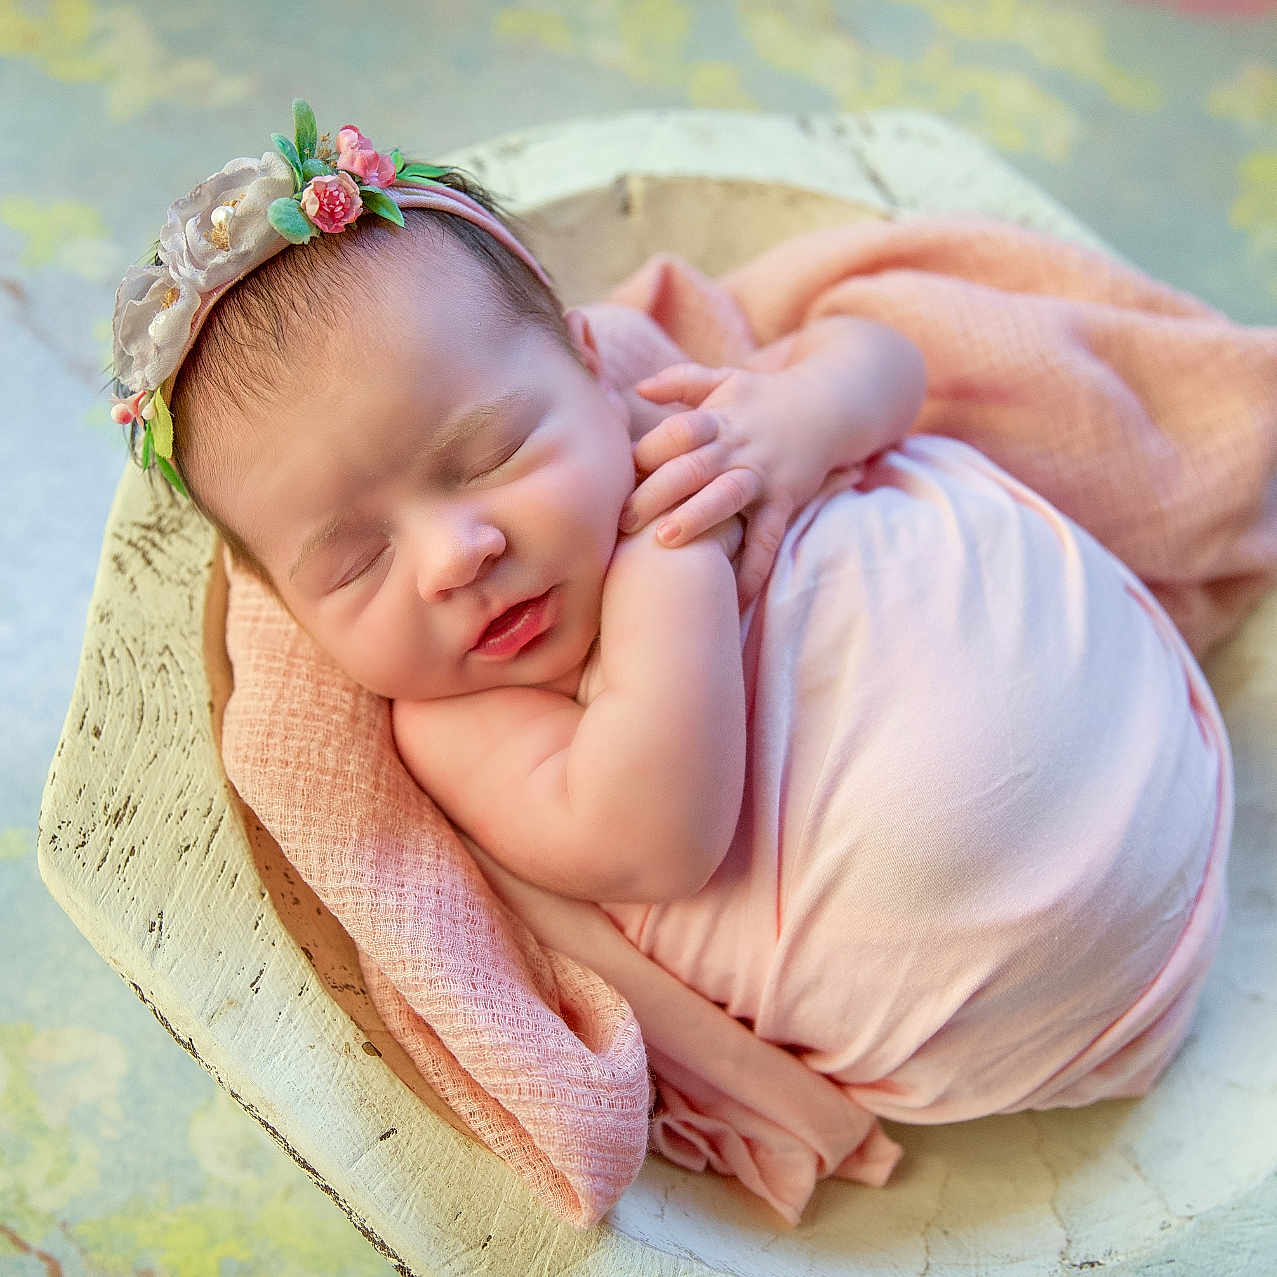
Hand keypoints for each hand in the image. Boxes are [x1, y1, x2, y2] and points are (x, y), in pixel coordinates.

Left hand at [620, 362, 838, 606]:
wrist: (831, 406)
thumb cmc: (763, 399)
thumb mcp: (725, 379)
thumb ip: (680, 381)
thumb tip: (636, 388)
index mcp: (716, 418)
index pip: (675, 433)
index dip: (645, 452)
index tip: (616, 476)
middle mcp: (737, 447)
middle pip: (691, 467)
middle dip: (655, 493)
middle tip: (622, 520)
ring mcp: (762, 475)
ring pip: (727, 496)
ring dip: (697, 518)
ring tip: (666, 541)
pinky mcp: (784, 500)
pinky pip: (767, 538)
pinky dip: (752, 569)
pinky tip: (733, 597)